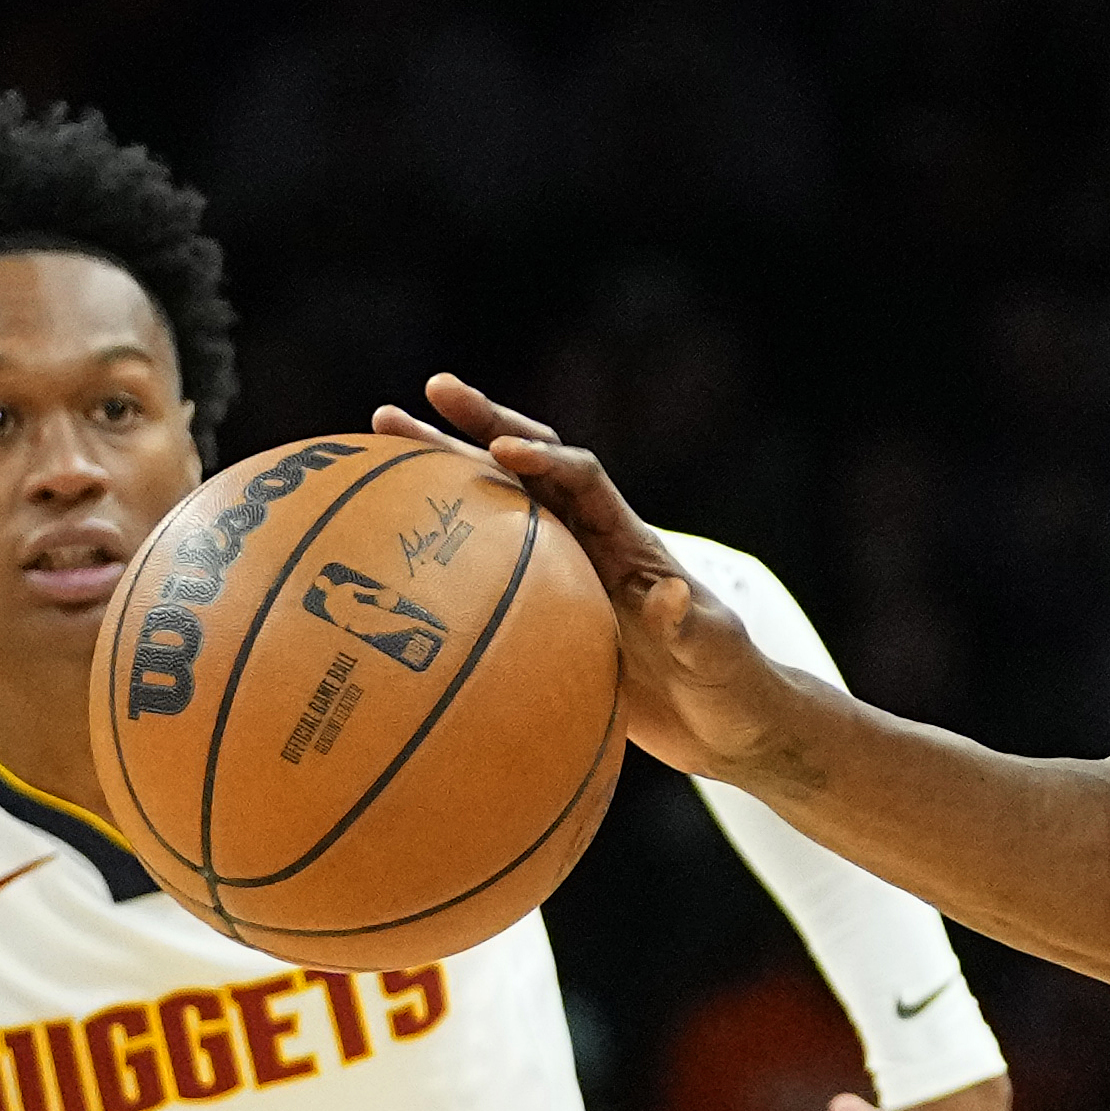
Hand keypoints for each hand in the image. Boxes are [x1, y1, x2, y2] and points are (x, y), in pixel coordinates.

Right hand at [372, 375, 789, 784]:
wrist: (723, 722)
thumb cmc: (730, 683)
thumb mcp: (717, 655)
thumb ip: (694, 627)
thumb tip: (670, 594)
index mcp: (631, 542)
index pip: (585, 480)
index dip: (547, 461)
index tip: (502, 450)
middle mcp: (593, 541)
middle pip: (530, 467)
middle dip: (483, 425)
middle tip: (430, 389)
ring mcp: (565, 569)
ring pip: (494, 505)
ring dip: (444, 466)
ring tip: (379, 431)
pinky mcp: (544, 605)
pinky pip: (481, 564)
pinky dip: (436, 542)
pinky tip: (380, 535)